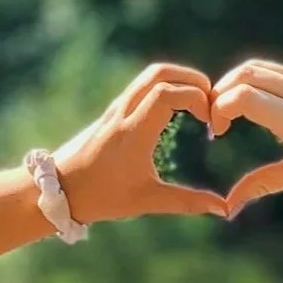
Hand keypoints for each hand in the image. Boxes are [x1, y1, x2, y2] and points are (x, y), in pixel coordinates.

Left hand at [56, 63, 225, 224]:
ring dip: (178, 79)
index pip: (169, 93)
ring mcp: (116, 108)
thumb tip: (222, 210)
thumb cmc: (103, 198)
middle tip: (211, 101)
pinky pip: (141, 86)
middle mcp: (124, 113)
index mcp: (134, 132)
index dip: (196, 98)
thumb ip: (187, 202)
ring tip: (198, 101)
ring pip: (149, 75)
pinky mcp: (112, 111)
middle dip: (191, 80)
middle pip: (160, 73)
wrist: (60, 189)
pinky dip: (164, 87)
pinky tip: (176, 109)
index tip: (210, 121)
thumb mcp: (148, 201)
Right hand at [209, 61, 282, 213]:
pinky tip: (253, 108)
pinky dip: (256, 82)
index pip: (246, 96)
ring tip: (229, 112)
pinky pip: (277, 73)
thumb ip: (264, 184)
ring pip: (261, 67)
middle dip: (222, 92)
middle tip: (215, 120)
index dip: (221, 108)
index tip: (218, 132)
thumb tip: (229, 207)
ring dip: (237, 83)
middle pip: (247, 73)